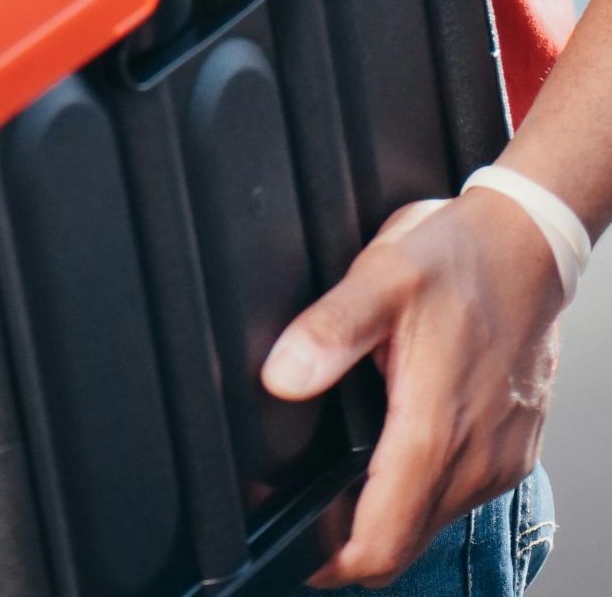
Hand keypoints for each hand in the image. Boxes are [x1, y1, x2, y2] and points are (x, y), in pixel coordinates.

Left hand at [262, 190, 561, 586]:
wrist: (530, 246)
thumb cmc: (461, 258)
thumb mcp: (382, 275)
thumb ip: (328, 331)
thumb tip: (281, 379)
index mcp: (435, 429)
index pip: (381, 544)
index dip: (331, 563)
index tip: (295, 555)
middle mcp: (474, 460)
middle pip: (403, 545)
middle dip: (351, 545)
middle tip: (306, 517)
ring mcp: (499, 462)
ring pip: (432, 526)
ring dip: (389, 519)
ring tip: (344, 485)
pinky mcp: (513, 454)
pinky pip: (459, 498)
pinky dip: (422, 496)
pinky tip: (396, 458)